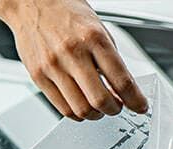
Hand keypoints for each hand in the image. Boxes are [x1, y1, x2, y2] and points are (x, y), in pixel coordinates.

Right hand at [0, 0, 148, 119]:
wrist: (31, 3)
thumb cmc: (68, 15)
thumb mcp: (100, 31)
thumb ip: (113, 61)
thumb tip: (126, 91)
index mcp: (94, 39)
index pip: (122, 81)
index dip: (135, 101)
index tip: (140, 107)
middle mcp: (72, 52)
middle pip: (101, 100)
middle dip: (115, 110)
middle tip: (117, 106)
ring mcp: (53, 65)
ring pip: (81, 109)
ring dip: (96, 114)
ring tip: (98, 106)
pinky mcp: (38, 76)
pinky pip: (62, 108)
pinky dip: (77, 113)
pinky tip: (81, 104)